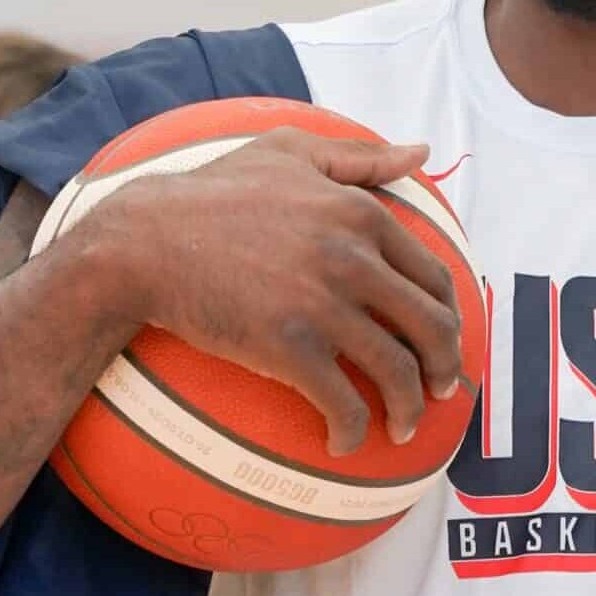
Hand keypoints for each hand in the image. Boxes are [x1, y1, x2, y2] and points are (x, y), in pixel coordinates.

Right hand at [88, 129, 464, 453]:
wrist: (145, 240)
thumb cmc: (214, 192)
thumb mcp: (290, 152)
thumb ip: (360, 156)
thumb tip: (421, 152)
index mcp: (360, 214)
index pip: (433, 275)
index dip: (450, 315)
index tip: (444, 338)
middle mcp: (352, 258)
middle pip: (431, 326)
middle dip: (448, 367)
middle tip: (442, 391)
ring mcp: (322, 305)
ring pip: (397, 371)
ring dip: (411, 408)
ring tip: (403, 427)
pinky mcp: (288, 348)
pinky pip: (342, 403)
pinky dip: (353, 432)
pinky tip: (344, 444)